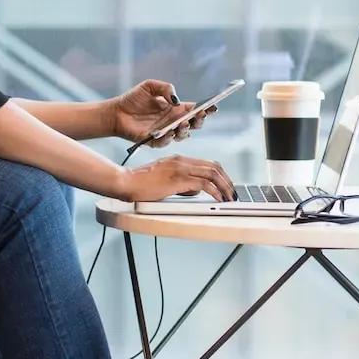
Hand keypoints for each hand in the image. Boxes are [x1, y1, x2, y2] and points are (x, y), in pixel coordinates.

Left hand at [111, 80, 210, 145]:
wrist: (116, 112)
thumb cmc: (134, 99)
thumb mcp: (150, 86)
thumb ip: (165, 88)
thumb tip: (177, 100)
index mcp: (176, 109)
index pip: (195, 110)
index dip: (206, 109)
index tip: (214, 106)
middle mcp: (173, 122)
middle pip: (193, 124)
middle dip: (199, 120)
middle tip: (200, 115)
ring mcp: (165, 132)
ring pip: (182, 135)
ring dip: (185, 130)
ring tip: (183, 123)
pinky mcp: (154, 141)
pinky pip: (165, 142)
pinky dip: (169, 138)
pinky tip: (170, 132)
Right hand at [119, 155, 234, 201]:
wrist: (126, 182)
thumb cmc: (141, 183)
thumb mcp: (165, 179)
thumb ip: (181, 183)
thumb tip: (195, 191)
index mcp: (179, 159)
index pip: (208, 163)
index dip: (222, 175)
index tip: (227, 185)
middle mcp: (182, 161)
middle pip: (214, 166)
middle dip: (227, 181)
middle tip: (232, 193)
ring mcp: (180, 169)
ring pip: (212, 173)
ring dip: (224, 187)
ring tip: (229, 198)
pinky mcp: (178, 179)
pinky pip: (203, 184)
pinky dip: (215, 192)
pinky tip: (218, 199)